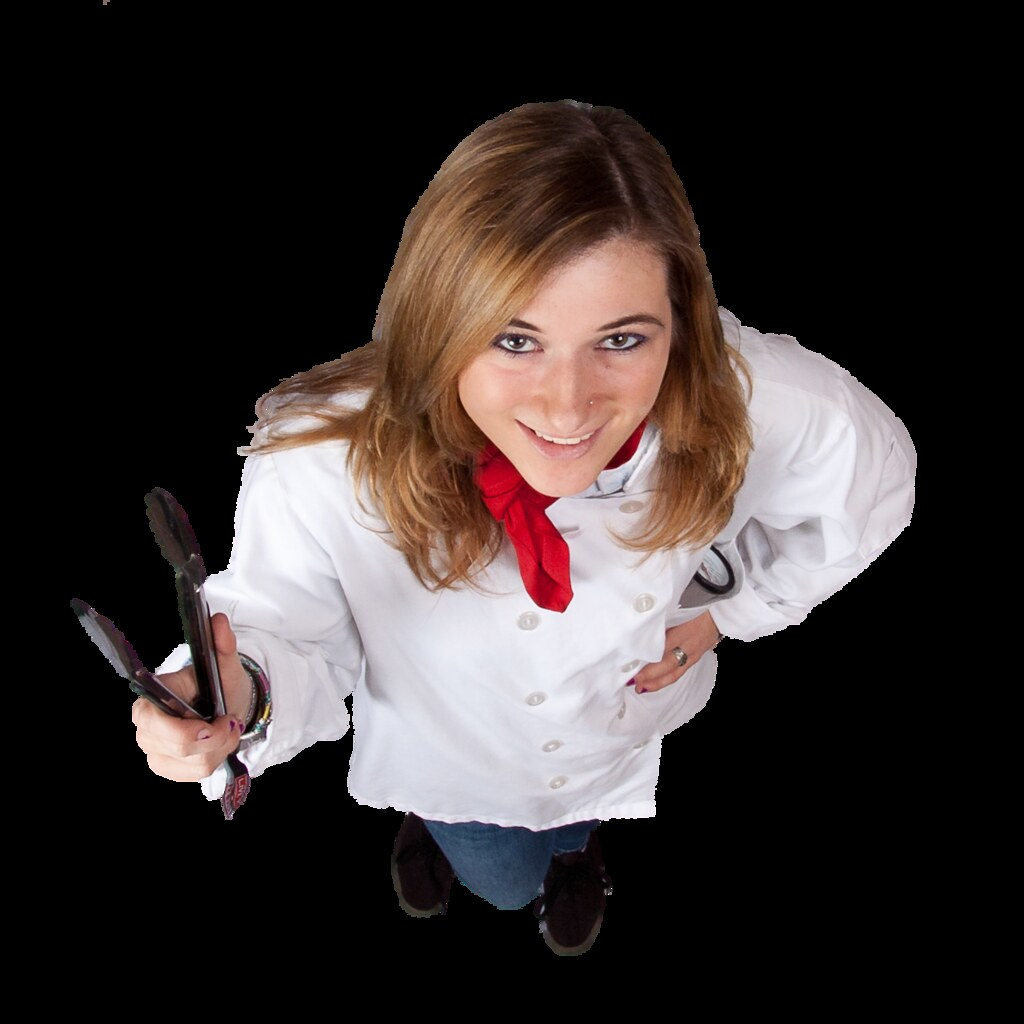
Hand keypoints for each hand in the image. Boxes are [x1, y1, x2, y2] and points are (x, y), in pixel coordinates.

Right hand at [131, 613, 253, 781]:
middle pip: (178, 748)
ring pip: (193, 764)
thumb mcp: (224, 663)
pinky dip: (215, 760)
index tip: (220, 721)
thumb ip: (222, 644)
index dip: (187, 730)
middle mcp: (146, 728)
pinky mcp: (167, 767)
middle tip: (231, 721)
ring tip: (227, 729)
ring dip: (221, 748)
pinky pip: (196, 775)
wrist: (223, 703)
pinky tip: (218, 744)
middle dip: (216, 738)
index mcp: (150, 699)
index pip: (153, 723)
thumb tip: (218, 621)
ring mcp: (155, 751)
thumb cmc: (218, 683)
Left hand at [630, 611, 720, 693]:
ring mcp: (693, 654)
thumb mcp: (678, 611)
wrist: (717, 615)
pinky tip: (654, 684)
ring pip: (674, 673)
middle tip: (634, 680)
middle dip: (650, 674)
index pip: (664, 646)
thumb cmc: (695, 609)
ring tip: (642, 688)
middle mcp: (689, 645)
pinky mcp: (695, 659)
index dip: (649, 656)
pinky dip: (666, 680)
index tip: (634, 662)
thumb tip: (641, 631)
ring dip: (657, 682)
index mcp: (684, 631)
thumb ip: (662, 621)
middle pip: (669, 663)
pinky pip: (679, 673)